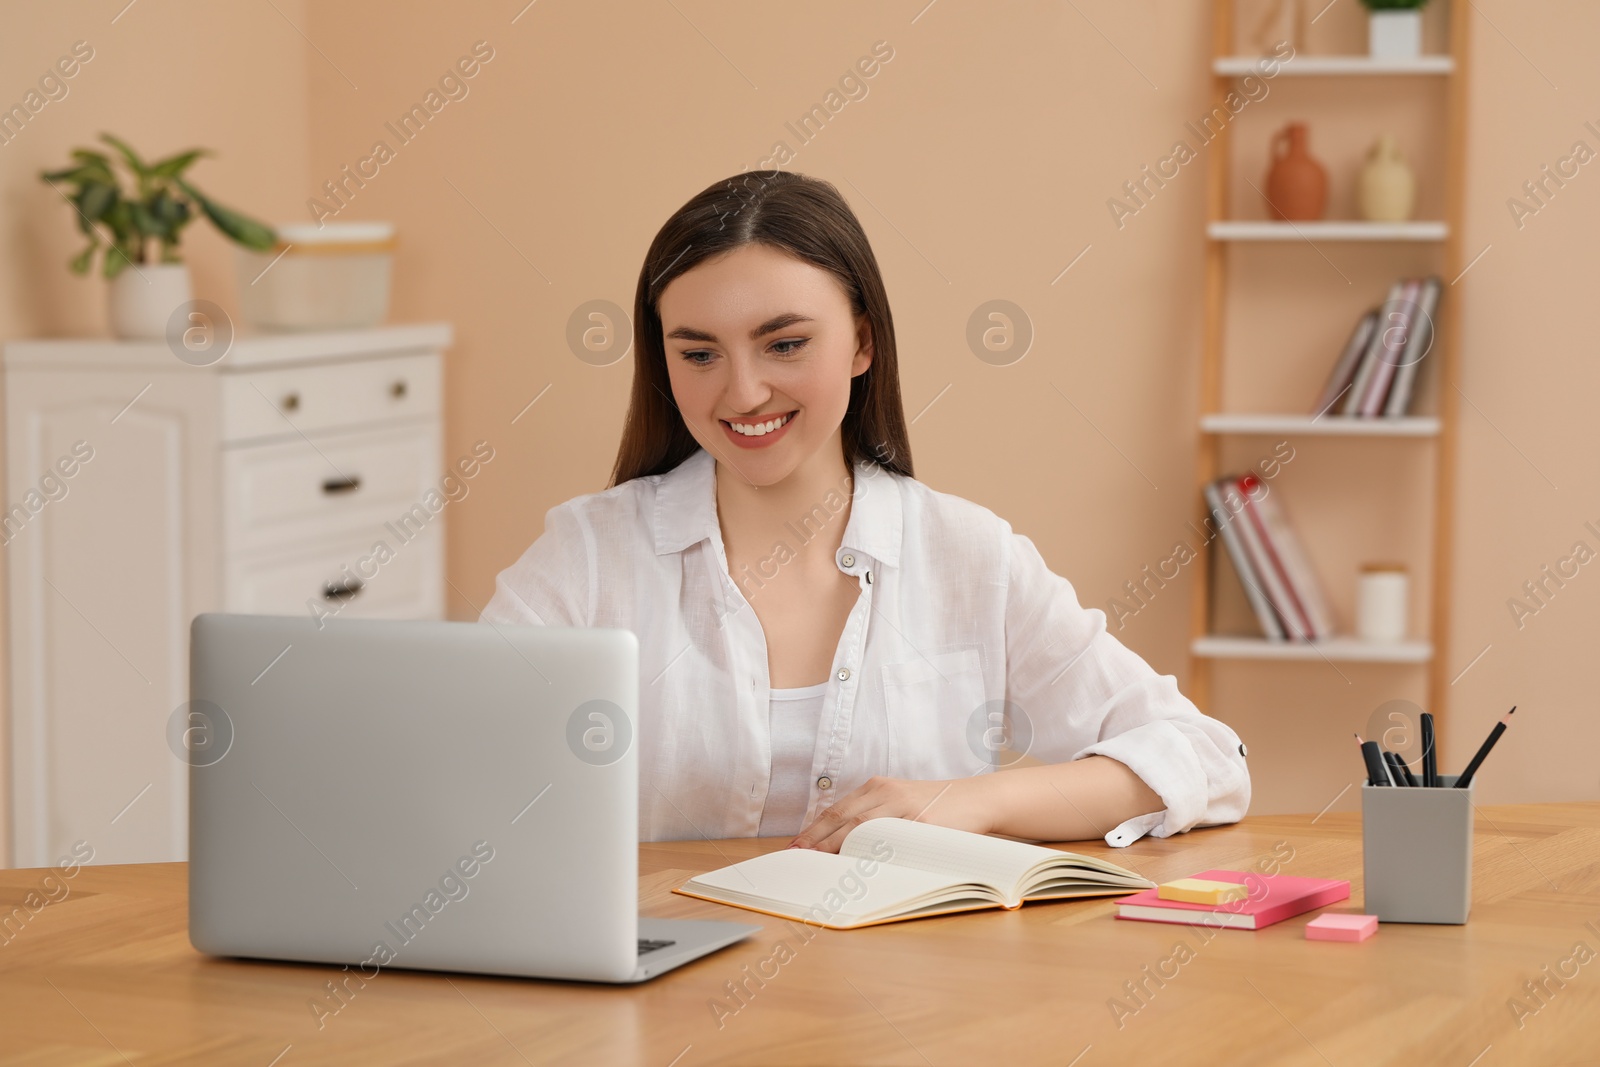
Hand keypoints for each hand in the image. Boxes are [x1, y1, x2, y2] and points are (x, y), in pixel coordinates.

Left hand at [787, 775, 992, 852]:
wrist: (976, 798)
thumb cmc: (935, 805)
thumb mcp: (900, 800)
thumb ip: (874, 815)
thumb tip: (839, 843)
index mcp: (878, 787)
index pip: (837, 810)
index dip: (813, 830)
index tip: (794, 847)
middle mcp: (887, 793)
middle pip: (843, 819)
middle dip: (816, 840)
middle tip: (796, 858)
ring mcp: (905, 809)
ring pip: (861, 830)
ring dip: (836, 848)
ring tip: (817, 864)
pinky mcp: (923, 824)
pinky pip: (892, 843)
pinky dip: (871, 855)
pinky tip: (856, 867)